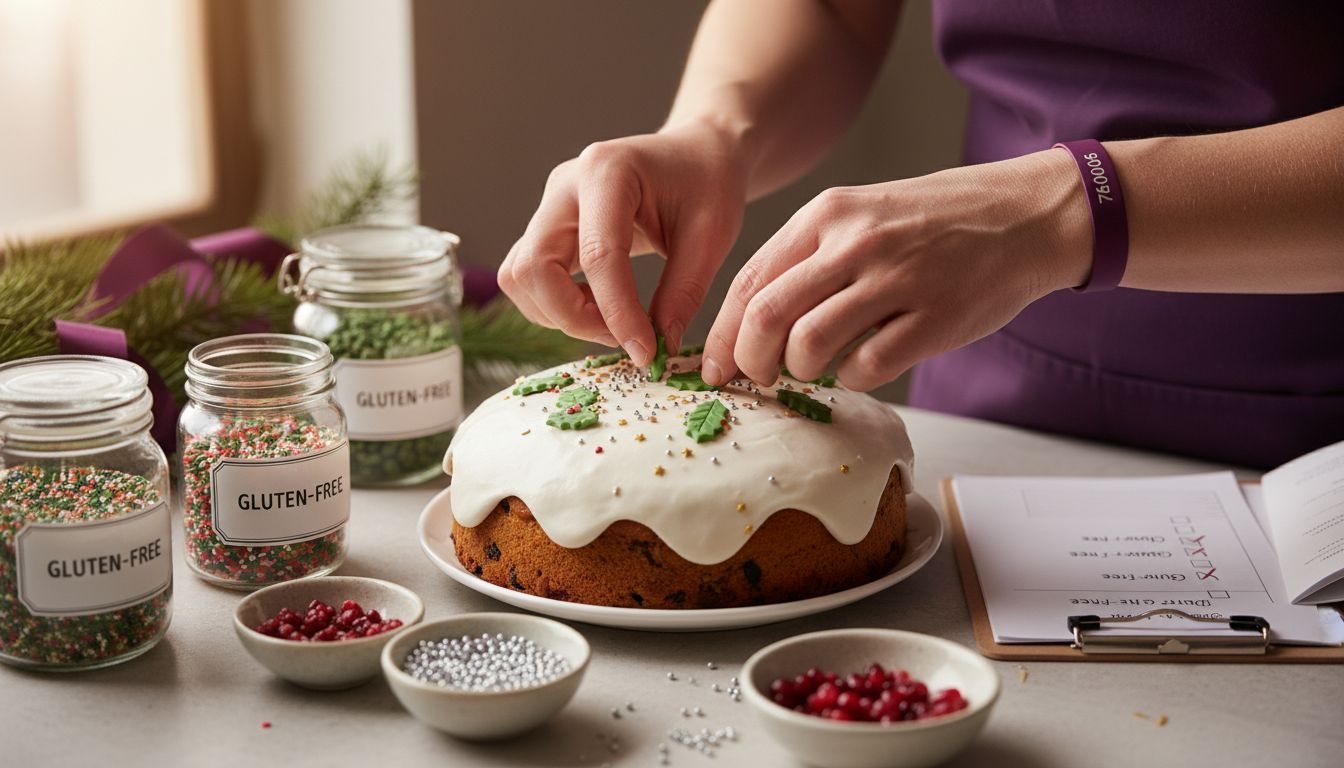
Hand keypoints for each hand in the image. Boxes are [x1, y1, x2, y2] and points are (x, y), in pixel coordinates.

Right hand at [498, 123, 748, 363]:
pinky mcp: (547, 227)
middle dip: (574, 317)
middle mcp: (565, 185)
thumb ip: (684, 292)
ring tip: (613, 321)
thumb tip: (660, 346)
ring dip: (559, 314)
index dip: (617, 312)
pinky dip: (554, 305)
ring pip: (520, 276)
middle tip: (625, 338)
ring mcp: (549, 205)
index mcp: (607, 171)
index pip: (598, 255)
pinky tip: (599, 307)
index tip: (646, 351)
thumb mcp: (712, 235)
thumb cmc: (708, 183)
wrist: (695, 154)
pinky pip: (528, 277)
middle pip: (535, 266)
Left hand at [701, 149, 1090, 389]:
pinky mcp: (933, 319)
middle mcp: (855, 243)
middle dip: (748, 363)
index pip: (748, 281)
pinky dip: (851, 378)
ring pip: (808, 345)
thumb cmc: (938, 221)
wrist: (1027, 214)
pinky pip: (865, 367)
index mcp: (827, 215)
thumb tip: (752, 319)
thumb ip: (810, 257)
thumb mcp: (863, 214)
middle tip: (757, 380)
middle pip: (766, 317)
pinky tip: (864, 365)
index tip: (715, 366)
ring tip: (813, 370)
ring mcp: (895, 280)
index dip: (722, 334)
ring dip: (799, 371)